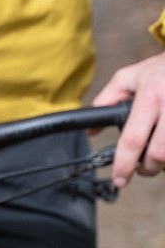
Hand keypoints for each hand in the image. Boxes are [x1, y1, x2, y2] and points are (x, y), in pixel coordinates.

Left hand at [91, 51, 164, 186]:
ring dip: (164, 164)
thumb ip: (106, 100)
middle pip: (159, 154)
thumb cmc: (161, 68)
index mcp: (150, 97)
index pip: (133, 139)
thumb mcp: (129, 77)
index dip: (124, 164)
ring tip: (156, 159)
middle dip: (148, 169)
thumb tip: (91, 130)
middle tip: (142, 169)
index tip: (119, 179)